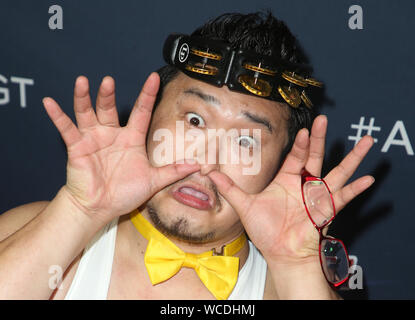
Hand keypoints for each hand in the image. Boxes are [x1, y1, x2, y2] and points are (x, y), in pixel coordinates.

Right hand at [43, 73, 198, 224]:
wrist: (100, 208)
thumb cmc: (124, 193)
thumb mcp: (152, 181)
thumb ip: (172, 171)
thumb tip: (196, 166)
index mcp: (131, 139)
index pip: (140, 112)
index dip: (147, 95)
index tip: (154, 78)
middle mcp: (112, 134)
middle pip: (109, 108)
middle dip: (108, 94)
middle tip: (109, 81)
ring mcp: (93, 139)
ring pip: (88, 113)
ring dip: (84, 98)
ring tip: (82, 81)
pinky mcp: (77, 147)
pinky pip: (66, 129)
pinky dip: (57, 116)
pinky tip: (49, 102)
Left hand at [208, 115, 373, 265]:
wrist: (280, 253)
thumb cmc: (266, 231)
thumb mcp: (245, 206)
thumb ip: (230, 188)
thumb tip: (209, 173)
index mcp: (287, 181)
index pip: (296, 157)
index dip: (300, 143)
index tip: (305, 129)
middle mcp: (304, 185)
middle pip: (315, 157)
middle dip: (320, 139)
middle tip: (324, 120)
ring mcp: (317, 196)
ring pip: (337, 172)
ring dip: (352, 158)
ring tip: (367, 142)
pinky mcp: (326, 210)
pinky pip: (343, 198)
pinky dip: (356, 189)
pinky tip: (368, 179)